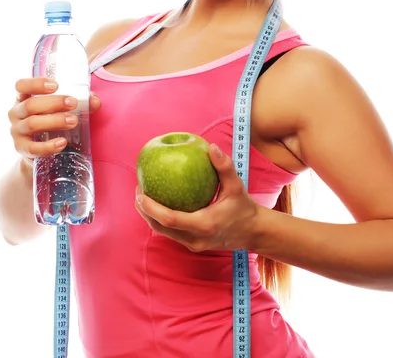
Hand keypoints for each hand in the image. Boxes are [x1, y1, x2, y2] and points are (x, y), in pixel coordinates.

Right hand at [8, 77, 100, 164]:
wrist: (39, 151)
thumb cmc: (50, 121)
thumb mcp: (60, 108)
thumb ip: (79, 101)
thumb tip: (94, 101)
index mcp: (23, 98)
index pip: (21, 86)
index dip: (36, 84)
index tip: (55, 85)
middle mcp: (16, 113)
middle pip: (30, 105)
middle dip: (54, 103)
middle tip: (73, 103)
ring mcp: (17, 131)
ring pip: (32, 124)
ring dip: (54, 121)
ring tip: (73, 121)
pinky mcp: (22, 149)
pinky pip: (33, 148)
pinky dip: (48, 146)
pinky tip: (63, 142)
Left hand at [135, 144, 258, 252]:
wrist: (253, 232)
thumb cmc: (244, 207)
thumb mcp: (236, 186)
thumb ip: (224, 167)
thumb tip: (211, 147)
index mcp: (204, 225)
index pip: (169, 219)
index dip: (150, 207)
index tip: (140, 191)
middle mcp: (195, 239)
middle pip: (160, 228)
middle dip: (144, 211)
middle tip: (138, 190)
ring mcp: (193, 245)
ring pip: (163, 232)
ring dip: (149, 216)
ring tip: (142, 196)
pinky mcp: (192, 245)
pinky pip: (171, 233)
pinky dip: (160, 220)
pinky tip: (157, 203)